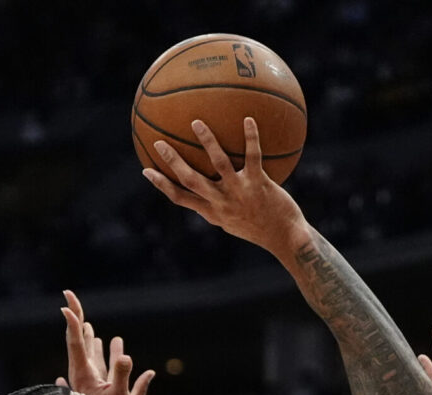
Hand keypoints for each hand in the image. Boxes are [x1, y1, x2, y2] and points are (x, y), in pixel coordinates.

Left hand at [57, 289, 154, 394]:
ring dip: (91, 342)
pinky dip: (108, 360)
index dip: (72, 323)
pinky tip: (120, 356)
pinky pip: (102, 371)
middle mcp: (82, 377)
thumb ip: (123, 376)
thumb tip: (126, 356)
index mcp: (84, 375)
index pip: (75, 343)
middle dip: (78, 322)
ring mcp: (89, 385)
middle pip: (79, 344)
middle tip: (70, 299)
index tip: (66, 304)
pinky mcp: (99, 394)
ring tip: (91, 329)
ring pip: (90, 358)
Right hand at [143, 117, 306, 253]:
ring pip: (219, 164)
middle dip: (173, 162)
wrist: (285, 238)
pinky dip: (251, 138)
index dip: (162, 185)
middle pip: (191, 180)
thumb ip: (220, 206)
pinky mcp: (259, 185)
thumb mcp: (234, 222)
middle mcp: (222, 203)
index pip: (181, 198)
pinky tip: (248, 120)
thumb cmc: (261, 228)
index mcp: (212, 212)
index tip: (146, 170)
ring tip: (197, 123)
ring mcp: (239, 193)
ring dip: (207, 142)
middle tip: (159, 142)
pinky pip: (253, 157)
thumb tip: (210, 191)